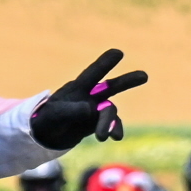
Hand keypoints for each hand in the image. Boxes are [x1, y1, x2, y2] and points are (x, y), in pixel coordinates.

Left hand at [29, 50, 147, 148]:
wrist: (46, 134)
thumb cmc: (47, 118)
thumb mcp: (55, 114)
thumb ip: (70, 110)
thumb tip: (90, 109)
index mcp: (77, 87)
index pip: (93, 73)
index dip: (105, 63)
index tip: (118, 52)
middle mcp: (90, 95)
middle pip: (111, 86)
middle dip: (127, 81)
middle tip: (144, 76)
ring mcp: (96, 109)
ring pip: (110, 111)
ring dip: (107, 122)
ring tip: (100, 136)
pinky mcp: (98, 123)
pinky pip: (111, 125)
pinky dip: (115, 130)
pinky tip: (116, 137)